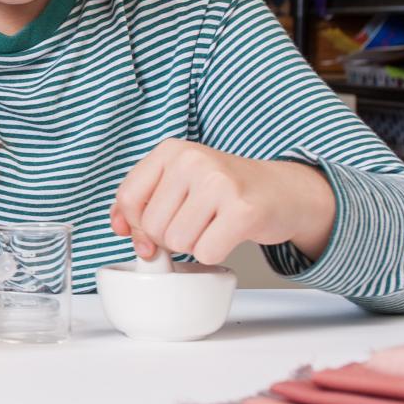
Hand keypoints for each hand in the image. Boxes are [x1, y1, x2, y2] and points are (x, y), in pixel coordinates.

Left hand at [111, 139, 334, 265]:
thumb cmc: (224, 190)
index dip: (136, 224)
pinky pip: (206, 252)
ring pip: (177, 242)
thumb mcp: (177, 183)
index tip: (151, 230)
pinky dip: (214, 253)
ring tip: (213, 225)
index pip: (128, 198)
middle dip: (170, 236)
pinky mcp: (243, 210)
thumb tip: (120, 228)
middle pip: (152, 226)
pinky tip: (228, 234)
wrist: (283, 191)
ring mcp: (219, 183)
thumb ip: (141, 202)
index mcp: (170, 150)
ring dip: (193, 244)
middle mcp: (193, 160)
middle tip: (197, 223)